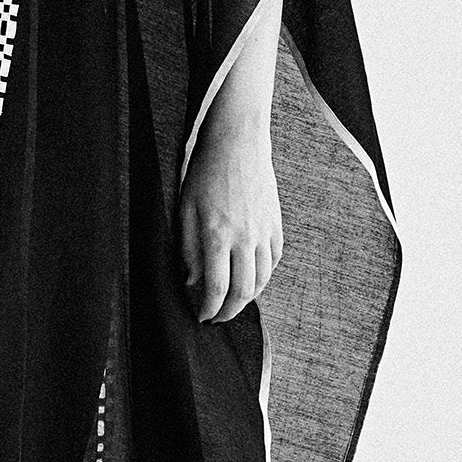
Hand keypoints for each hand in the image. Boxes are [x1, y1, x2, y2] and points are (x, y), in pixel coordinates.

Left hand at [178, 104, 282, 323]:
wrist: (238, 142)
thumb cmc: (204, 173)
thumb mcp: (185, 209)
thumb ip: (187, 249)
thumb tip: (191, 282)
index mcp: (217, 235)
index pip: (216, 288)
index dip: (209, 309)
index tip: (201, 317)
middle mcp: (245, 238)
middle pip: (243, 292)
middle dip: (229, 313)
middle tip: (216, 318)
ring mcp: (264, 231)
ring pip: (262, 280)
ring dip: (247, 298)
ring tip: (232, 302)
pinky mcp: (276, 223)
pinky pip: (274, 260)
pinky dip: (264, 276)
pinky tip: (252, 278)